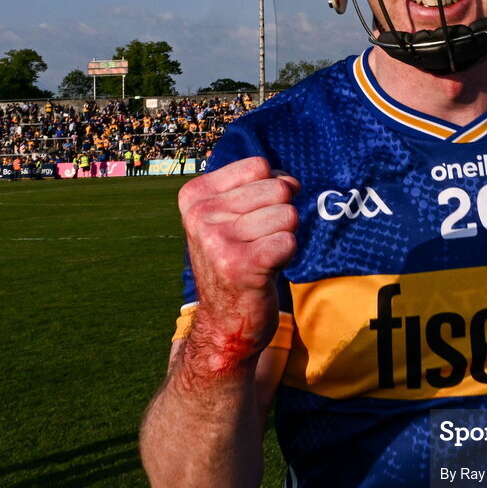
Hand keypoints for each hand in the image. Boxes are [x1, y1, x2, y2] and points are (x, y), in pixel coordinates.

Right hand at [179, 157, 299, 359]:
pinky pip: (289, 241)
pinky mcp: (240, 265)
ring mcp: (217, 240)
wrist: (225, 322)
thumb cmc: (236, 261)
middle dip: (280, 216)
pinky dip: (287, 255)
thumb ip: (257, 187)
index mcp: (195, 196)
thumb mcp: (231, 216)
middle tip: (258, 242)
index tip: (251, 219)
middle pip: (278, 189)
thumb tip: (292, 181)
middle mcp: (200, 215)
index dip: (270, 191)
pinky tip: (266, 269)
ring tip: (261, 256)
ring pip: (288, 215)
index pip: (259, 166)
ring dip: (284, 237)